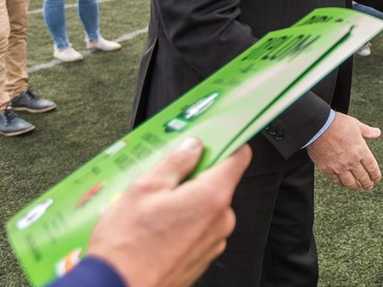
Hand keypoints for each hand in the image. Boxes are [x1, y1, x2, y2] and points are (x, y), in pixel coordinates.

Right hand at [86, 138, 250, 286]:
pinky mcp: (203, 258)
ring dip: (186, 203)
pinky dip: (184, 224)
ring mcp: (214, 242)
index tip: (215, 140)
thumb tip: (192, 148)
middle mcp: (221, 220)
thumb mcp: (145, 188)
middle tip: (165, 180)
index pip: (238, 157)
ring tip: (153, 210)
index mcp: (212, 196)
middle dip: (195, 178)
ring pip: (207, 208)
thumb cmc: (127, 247)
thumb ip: (175, 163)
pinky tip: (156, 229)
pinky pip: (200, 230)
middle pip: (219, 184)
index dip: (227, 144)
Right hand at [306, 112, 381, 190]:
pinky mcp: (327, 168)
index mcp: (361, 150)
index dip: (375, 175)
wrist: (318, 126)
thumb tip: (377, 133)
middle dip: (367, 184)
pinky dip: (341, 184)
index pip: (372, 168)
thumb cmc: (337, 123)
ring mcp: (339, 166)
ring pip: (350, 182)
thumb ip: (367, 131)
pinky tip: (343, 184)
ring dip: (355, 187)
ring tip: (357, 188)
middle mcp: (351, 161)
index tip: (376, 179)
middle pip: (362, 177)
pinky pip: (336, 180)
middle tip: (369, 187)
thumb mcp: (356, 125)